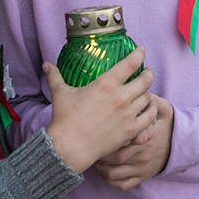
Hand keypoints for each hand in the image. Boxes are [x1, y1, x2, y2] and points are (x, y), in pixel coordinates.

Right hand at [46, 47, 156, 174]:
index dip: (139, 54)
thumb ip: (55, 76)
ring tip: (146, 91)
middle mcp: (120, 97)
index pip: (130, 63)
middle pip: (145, 80)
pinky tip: (149, 108)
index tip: (141, 51)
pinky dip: (152, 111)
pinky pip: (149, 117)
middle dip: (148, 73)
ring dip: (149, 92)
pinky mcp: (131, 130)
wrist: (70, 147)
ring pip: (148, 98)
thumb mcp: (60, 93)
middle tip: (147, 72)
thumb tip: (46, 65)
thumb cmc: (65, 119)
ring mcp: (127, 114)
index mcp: (105, 84)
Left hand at [94, 93, 173, 190]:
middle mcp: (142, 153)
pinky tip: (102, 170)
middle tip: (88, 142)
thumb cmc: (166, 123)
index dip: (106, 135)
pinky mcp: (141, 178)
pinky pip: (120, 184)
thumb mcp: (162, 108)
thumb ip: (149, 99)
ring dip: (100, 167)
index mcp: (145, 134)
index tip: (96, 127)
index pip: (122, 136)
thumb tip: (134, 88)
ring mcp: (141, 168)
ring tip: (92, 156)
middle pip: (114, 156)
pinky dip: (108, 180)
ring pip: (113, 173)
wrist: (181, 145)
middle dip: (99, 151)